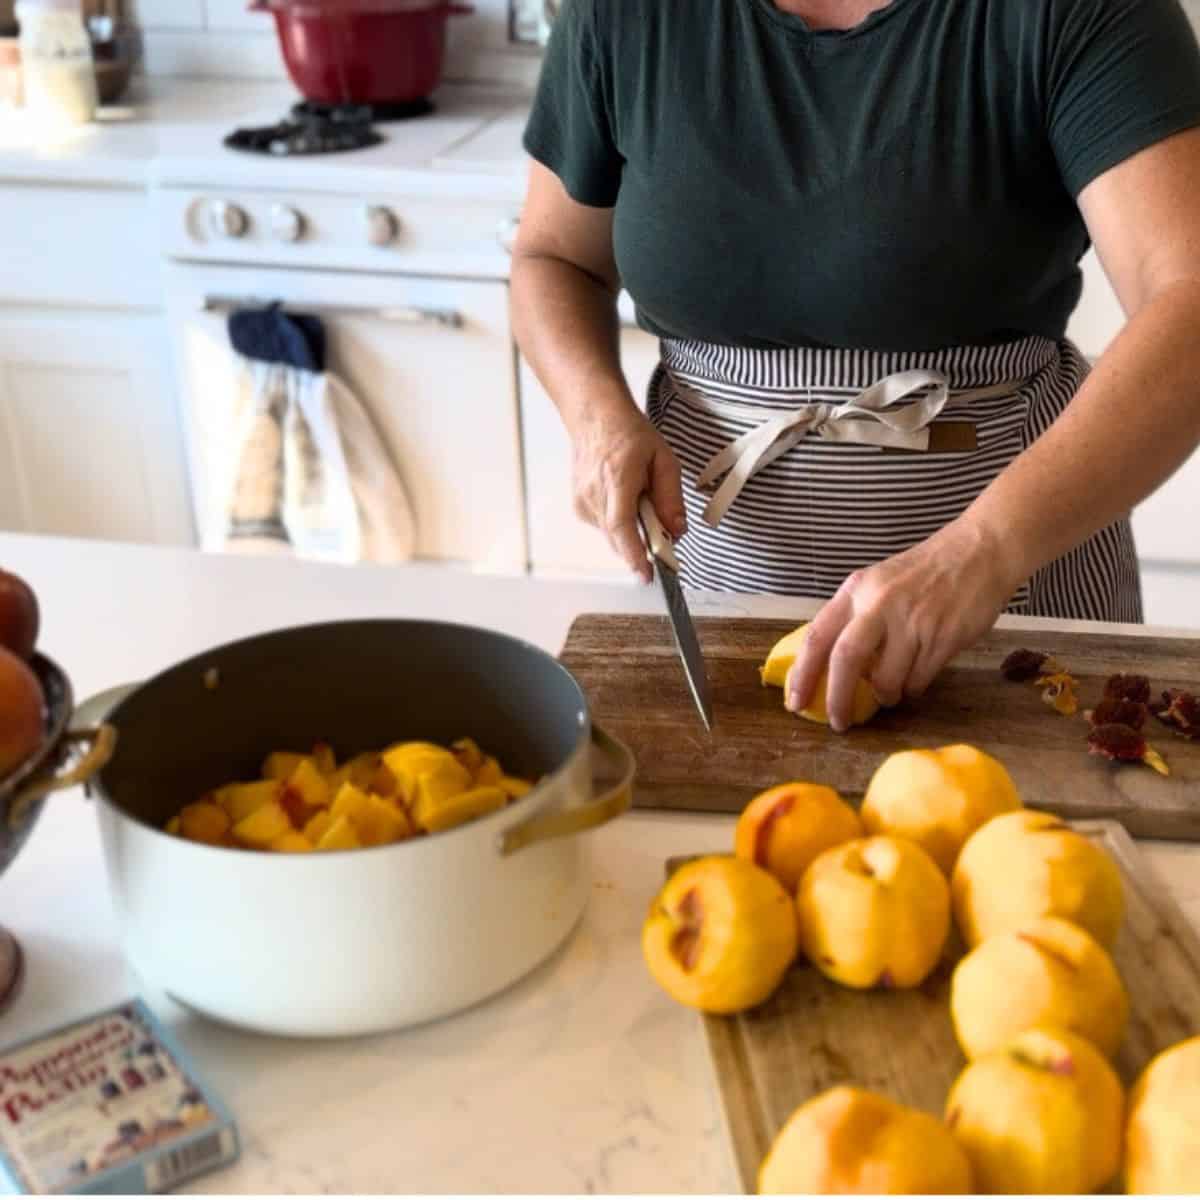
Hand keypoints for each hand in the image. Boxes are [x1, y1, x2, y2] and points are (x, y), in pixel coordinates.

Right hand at [572, 405, 685, 581]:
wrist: (597, 419)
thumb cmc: (629, 434)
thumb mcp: (664, 460)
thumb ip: (671, 498)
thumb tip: (676, 530)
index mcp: (617, 477)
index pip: (622, 526)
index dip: (635, 554)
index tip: (647, 574)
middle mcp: (594, 493)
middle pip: (619, 538)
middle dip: (643, 547)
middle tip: (664, 543)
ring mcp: (582, 502)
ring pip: (613, 536)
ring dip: (633, 532)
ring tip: (641, 501)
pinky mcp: (580, 508)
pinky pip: (606, 529)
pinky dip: (621, 524)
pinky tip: (626, 501)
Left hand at [785, 517, 1020, 731]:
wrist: (979, 551)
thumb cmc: (923, 572)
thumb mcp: (878, 583)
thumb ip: (855, 619)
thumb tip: (832, 668)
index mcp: (856, 590)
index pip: (817, 636)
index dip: (802, 673)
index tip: (795, 701)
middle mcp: (880, 604)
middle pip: (846, 659)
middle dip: (837, 698)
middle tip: (838, 722)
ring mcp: (913, 621)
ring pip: (886, 679)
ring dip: (885, 695)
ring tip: (890, 692)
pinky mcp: (944, 637)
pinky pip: (918, 680)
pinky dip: (912, 688)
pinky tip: (917, 676)